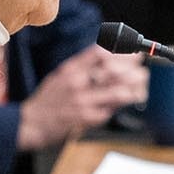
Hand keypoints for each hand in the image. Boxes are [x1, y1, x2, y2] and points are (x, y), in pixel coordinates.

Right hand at [16, 46, 148, 149]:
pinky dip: (125, 103)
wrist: (31, 123)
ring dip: (133, 85)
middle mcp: (77, 83)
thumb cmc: (48, 100)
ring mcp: (83, 102)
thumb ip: (82, 65)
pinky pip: (112, 109)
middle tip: (141, 66)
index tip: (132, 50)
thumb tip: (107, 54)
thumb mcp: (61, 74)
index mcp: (70, 70)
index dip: (120, 51)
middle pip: (111, 71)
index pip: (99, 54)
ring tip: (142, 81)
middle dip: (131, 68)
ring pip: (116, 91)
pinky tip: (134, 98)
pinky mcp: (87, 118)